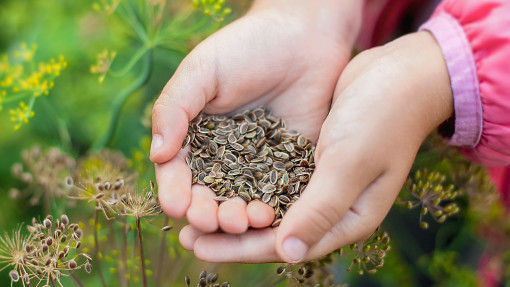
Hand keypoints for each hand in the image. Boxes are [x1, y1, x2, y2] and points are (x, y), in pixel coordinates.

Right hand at [151, 0, 362, 234]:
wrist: (302, 36)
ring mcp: (257, 165)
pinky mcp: (290, 166)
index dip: (175, 192)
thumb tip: (157, 155)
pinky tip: (272, 216)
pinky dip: (274, 209)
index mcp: (194, 137)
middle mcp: (223, 157)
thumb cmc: (246, 47)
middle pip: (209, 196)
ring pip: (242, 202)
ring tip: (244, 221)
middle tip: (211, 220)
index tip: (176, 206)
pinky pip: (279, 194)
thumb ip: (174, 108)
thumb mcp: (202, 71)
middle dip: (206, 213)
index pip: (178, 173)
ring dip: (239, 218)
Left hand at [179, 31, 453, 262]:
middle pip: (274, 231)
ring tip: (194, 209)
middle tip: (186, 235)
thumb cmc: (382, 118)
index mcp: (348, 219)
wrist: (400, 74)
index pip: (286, 244)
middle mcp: (333, 206)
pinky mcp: (313, 160)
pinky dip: (247, 184)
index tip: (199, 246)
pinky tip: (220, 180)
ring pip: (270, 207)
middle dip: (230, 234)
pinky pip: (274, 179)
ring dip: (234, 209)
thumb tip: (285, 253)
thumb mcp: (349, 163)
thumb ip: (319, 209)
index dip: (239, 248)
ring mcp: (323, 183)